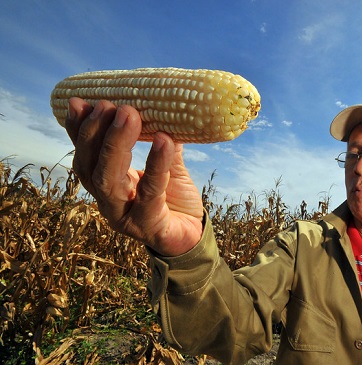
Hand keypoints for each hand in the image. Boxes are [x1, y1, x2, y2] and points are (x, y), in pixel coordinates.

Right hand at [65, 98, 203, 255]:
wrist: (193, 235)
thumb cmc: (174, 200)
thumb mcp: (167, 165)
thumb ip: (161, 140)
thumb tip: (164, 105)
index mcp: (107, 183)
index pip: (85, 155)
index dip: (78, 130)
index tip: (79, 101)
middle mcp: (108, 200)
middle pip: (89, 167)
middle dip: (94, 133)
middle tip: (107, 104)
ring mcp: (124, 216)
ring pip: (108, 181)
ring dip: (115, 144)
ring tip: (128, 114)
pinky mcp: (148, 225)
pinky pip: (150, 192)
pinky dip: (156, 164)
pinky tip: (164, 140)